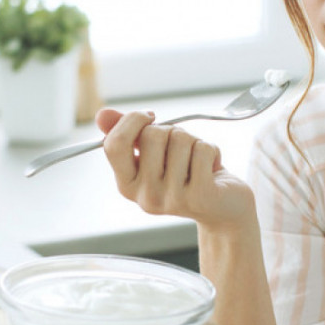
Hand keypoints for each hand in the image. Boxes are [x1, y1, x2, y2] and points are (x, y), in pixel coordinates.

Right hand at [96, 108, 254, 229]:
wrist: (223, 209)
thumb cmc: (187, 175)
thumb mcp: (155, 155)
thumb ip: (129, 135)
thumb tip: (101, 115)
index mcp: (127, 186)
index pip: (114, 144)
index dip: (132, 121)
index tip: (150, 118)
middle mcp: (146, 196)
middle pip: (151, 135)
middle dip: (171, 131)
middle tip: (182, 150)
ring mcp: (172, 199)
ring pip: (180, 139)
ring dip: (194, 141)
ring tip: (197, 161)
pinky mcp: (199, 196)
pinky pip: (202, 149)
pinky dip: (212, 150)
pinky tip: (212, 169)